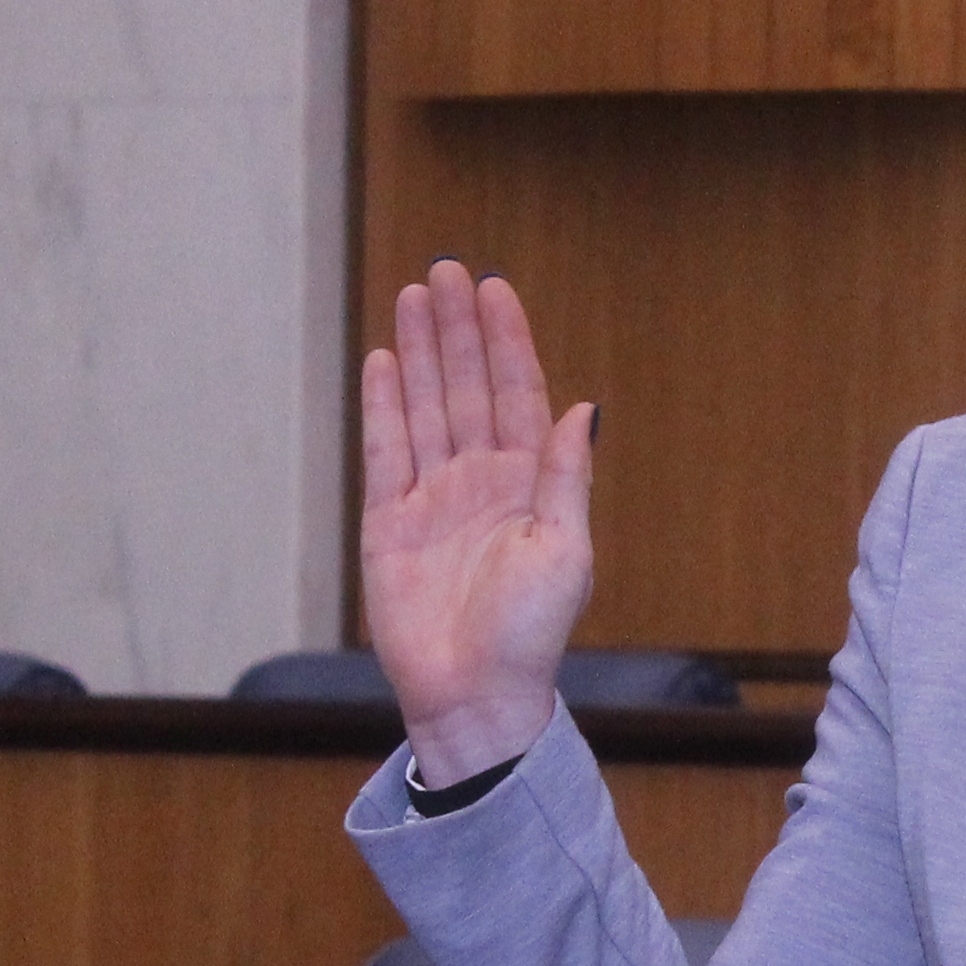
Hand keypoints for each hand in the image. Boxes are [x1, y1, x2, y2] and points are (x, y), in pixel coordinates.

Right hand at [359, 261, 596, 784]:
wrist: (474, 696)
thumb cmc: (530, 636)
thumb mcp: (565, 551)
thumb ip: (565, 476)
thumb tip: (583, 406)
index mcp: (528, 485)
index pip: (514, 395)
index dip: (505, 341)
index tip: (494, 288)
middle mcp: (479, 482)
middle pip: (464, 388)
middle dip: (456, 329)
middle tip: (446, 269)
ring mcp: (431, 499)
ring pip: (423, 408)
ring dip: (419, 353)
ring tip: (413, 295)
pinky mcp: (389, 524)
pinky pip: (383, 452)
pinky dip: (382, 407)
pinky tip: (382, 361)